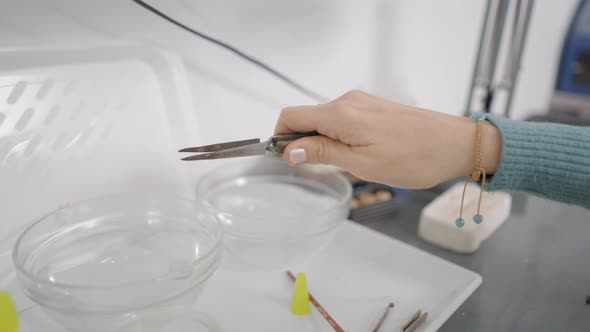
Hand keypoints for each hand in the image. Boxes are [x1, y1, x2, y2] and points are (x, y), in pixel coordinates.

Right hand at [275, 90, 501, 188]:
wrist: (455, 144)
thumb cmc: (413, 158)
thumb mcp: (361, 163)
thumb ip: (322, 153)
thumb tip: (289, 150)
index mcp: (340, 114)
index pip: (291, 117)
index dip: (280, 138)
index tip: (286, 161)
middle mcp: (347, 101)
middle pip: (307, 118)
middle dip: (305, 144)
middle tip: (322, 171)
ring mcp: (362, 102)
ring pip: (326, 121)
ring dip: (325, 143)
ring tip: (349, 166)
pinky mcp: (374, 107)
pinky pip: (344, 120)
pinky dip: (341, 137)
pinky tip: (361, 155)